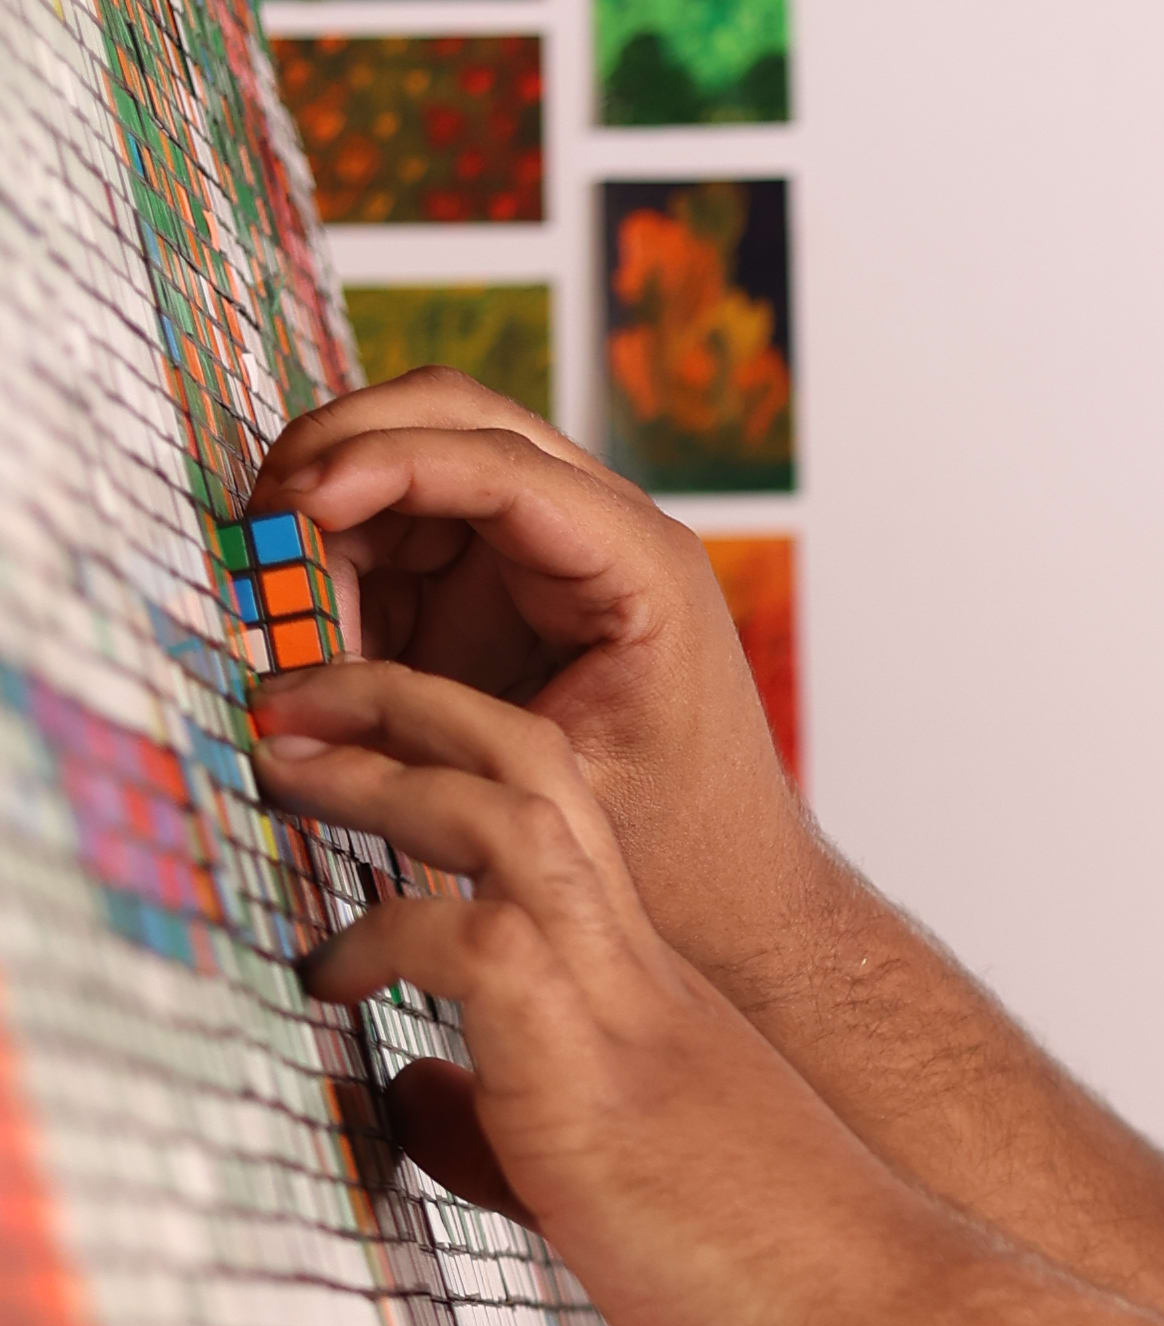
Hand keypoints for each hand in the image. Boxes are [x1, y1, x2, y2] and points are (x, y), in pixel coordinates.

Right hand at [241, 377, 832, 1011]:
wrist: (741, 906)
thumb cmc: (679, 857)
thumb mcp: (543, 794)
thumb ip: (420, 731)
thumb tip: (280, 692)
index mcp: (640, 566)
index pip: (499, 460)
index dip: (386, 462)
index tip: (298, 503)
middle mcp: (600, 536)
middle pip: (451, 420)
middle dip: (343, 454)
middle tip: (260, 530)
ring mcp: (550, 555)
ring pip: (414, 469)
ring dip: (334, 520)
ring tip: (289, 618)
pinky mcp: (508, 593)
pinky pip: (406, 540)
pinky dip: (345, 571)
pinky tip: (318, 643)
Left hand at [254, 659, 940, 1325]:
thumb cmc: (772, 1289)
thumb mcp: (606, 1185)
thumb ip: (499, 1125)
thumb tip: (403, 1090)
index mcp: (654, 991)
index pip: (553, 818)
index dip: (448, 759)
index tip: (352, 752)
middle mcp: (643, 971)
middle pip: (530, 758)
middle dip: (402, 705)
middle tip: (295, 702)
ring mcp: (628, 1010)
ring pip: (502, 812)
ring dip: (382, 773)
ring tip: (285, 770)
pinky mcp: (597, 1075)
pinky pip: (473, 939)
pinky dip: (383, 933)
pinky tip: (332, 979)